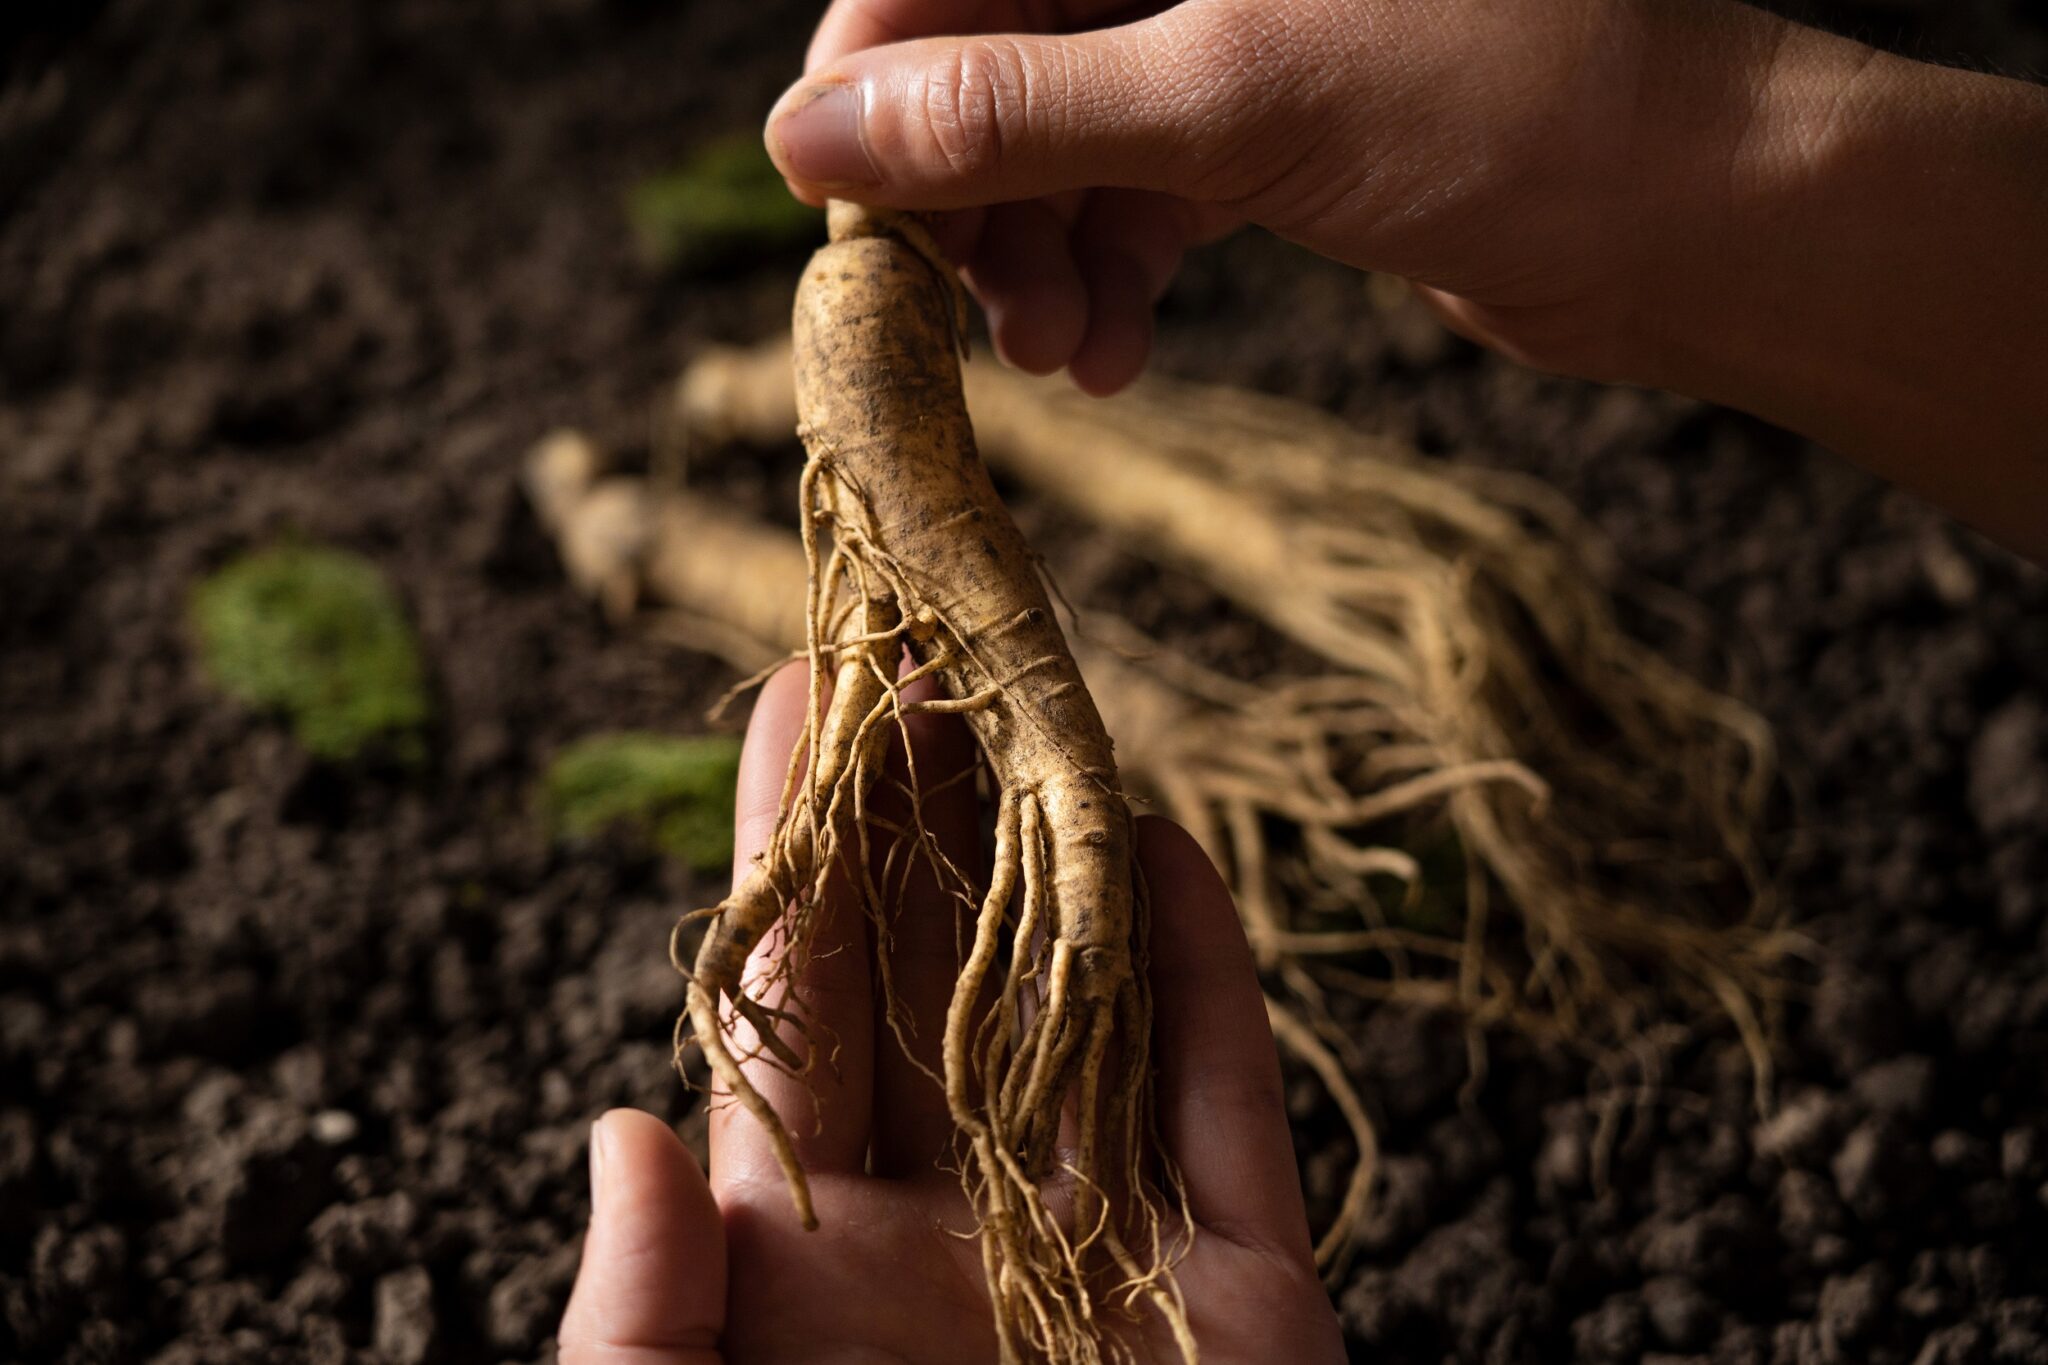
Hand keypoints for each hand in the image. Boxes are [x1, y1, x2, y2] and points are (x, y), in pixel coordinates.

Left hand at [557, 662, 1345, 1362]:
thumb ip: (644, 1310)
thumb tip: (623, 1136)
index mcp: (809, 1261)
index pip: (801, 1006)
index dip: (802, 845)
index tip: (797, 697)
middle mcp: (955, 1233)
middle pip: (945, 973)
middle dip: (937, 808)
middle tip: (927, 647)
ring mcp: (1103, 1254)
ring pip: (1089, 1012)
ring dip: (1070, 860)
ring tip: (1042, 701)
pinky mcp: (1243, 1295)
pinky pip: (1223, 1112)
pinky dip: (1208, 983)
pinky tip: (1169, 852)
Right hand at [765, 0, 2047, 558]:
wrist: (1698, 213)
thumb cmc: (1512, 104)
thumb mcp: (1231, 96)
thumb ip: (1013, 109)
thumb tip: (814, 137)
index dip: (874, 84)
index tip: (849, 218)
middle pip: (989, 60)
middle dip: (969, 199)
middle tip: (979, 319)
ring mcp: (1226, 38)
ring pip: (1057, 144)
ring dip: (1037, 260)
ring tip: (1068, 355)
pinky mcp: (1268, 127)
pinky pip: (1134, 196)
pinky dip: (1111, 276)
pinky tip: (1116, 352)